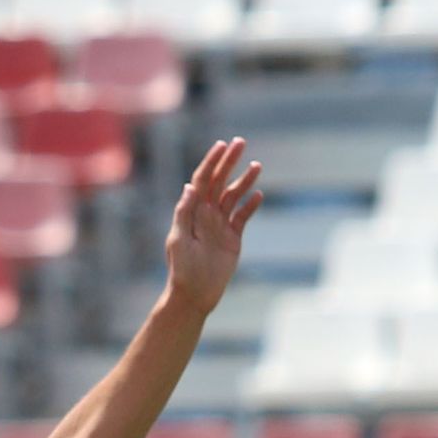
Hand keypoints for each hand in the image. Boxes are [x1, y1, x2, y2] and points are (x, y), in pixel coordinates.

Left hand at [165, 138, 263, 313]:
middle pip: (219, 181)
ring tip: (256, 165)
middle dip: (229, 162)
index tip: (222, 145)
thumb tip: (189, 187)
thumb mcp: (179, 240)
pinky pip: (244, 216)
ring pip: (234, 196)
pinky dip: (251, 205)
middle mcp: (206, 214)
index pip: (202, 180)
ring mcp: (220, 224)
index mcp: (192, 211)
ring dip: (244, 180)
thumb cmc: (182, 269)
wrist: (194, 294)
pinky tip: (258, 195)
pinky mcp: (233, 238)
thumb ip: (184, 213)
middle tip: (241, 142)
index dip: (211, 162)